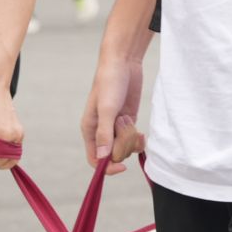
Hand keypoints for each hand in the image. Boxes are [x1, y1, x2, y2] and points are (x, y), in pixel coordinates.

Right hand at [80, 57, 145, 175]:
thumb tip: (103, 158)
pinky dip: (139, 139)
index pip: (95, 160)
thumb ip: (105, 133)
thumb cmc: (110, 83)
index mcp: (90, 130)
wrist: (124, 63)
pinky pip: (135, 141)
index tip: (122, 166)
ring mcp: (116, 128)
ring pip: (126, 148)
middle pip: (114, 155)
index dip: (107, 167)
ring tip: (128, 118)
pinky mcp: (129, 122)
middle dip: (123, 144)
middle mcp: (102, 132)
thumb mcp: (107, 108)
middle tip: (125, 123)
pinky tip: (141, 132)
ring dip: (131, 137)